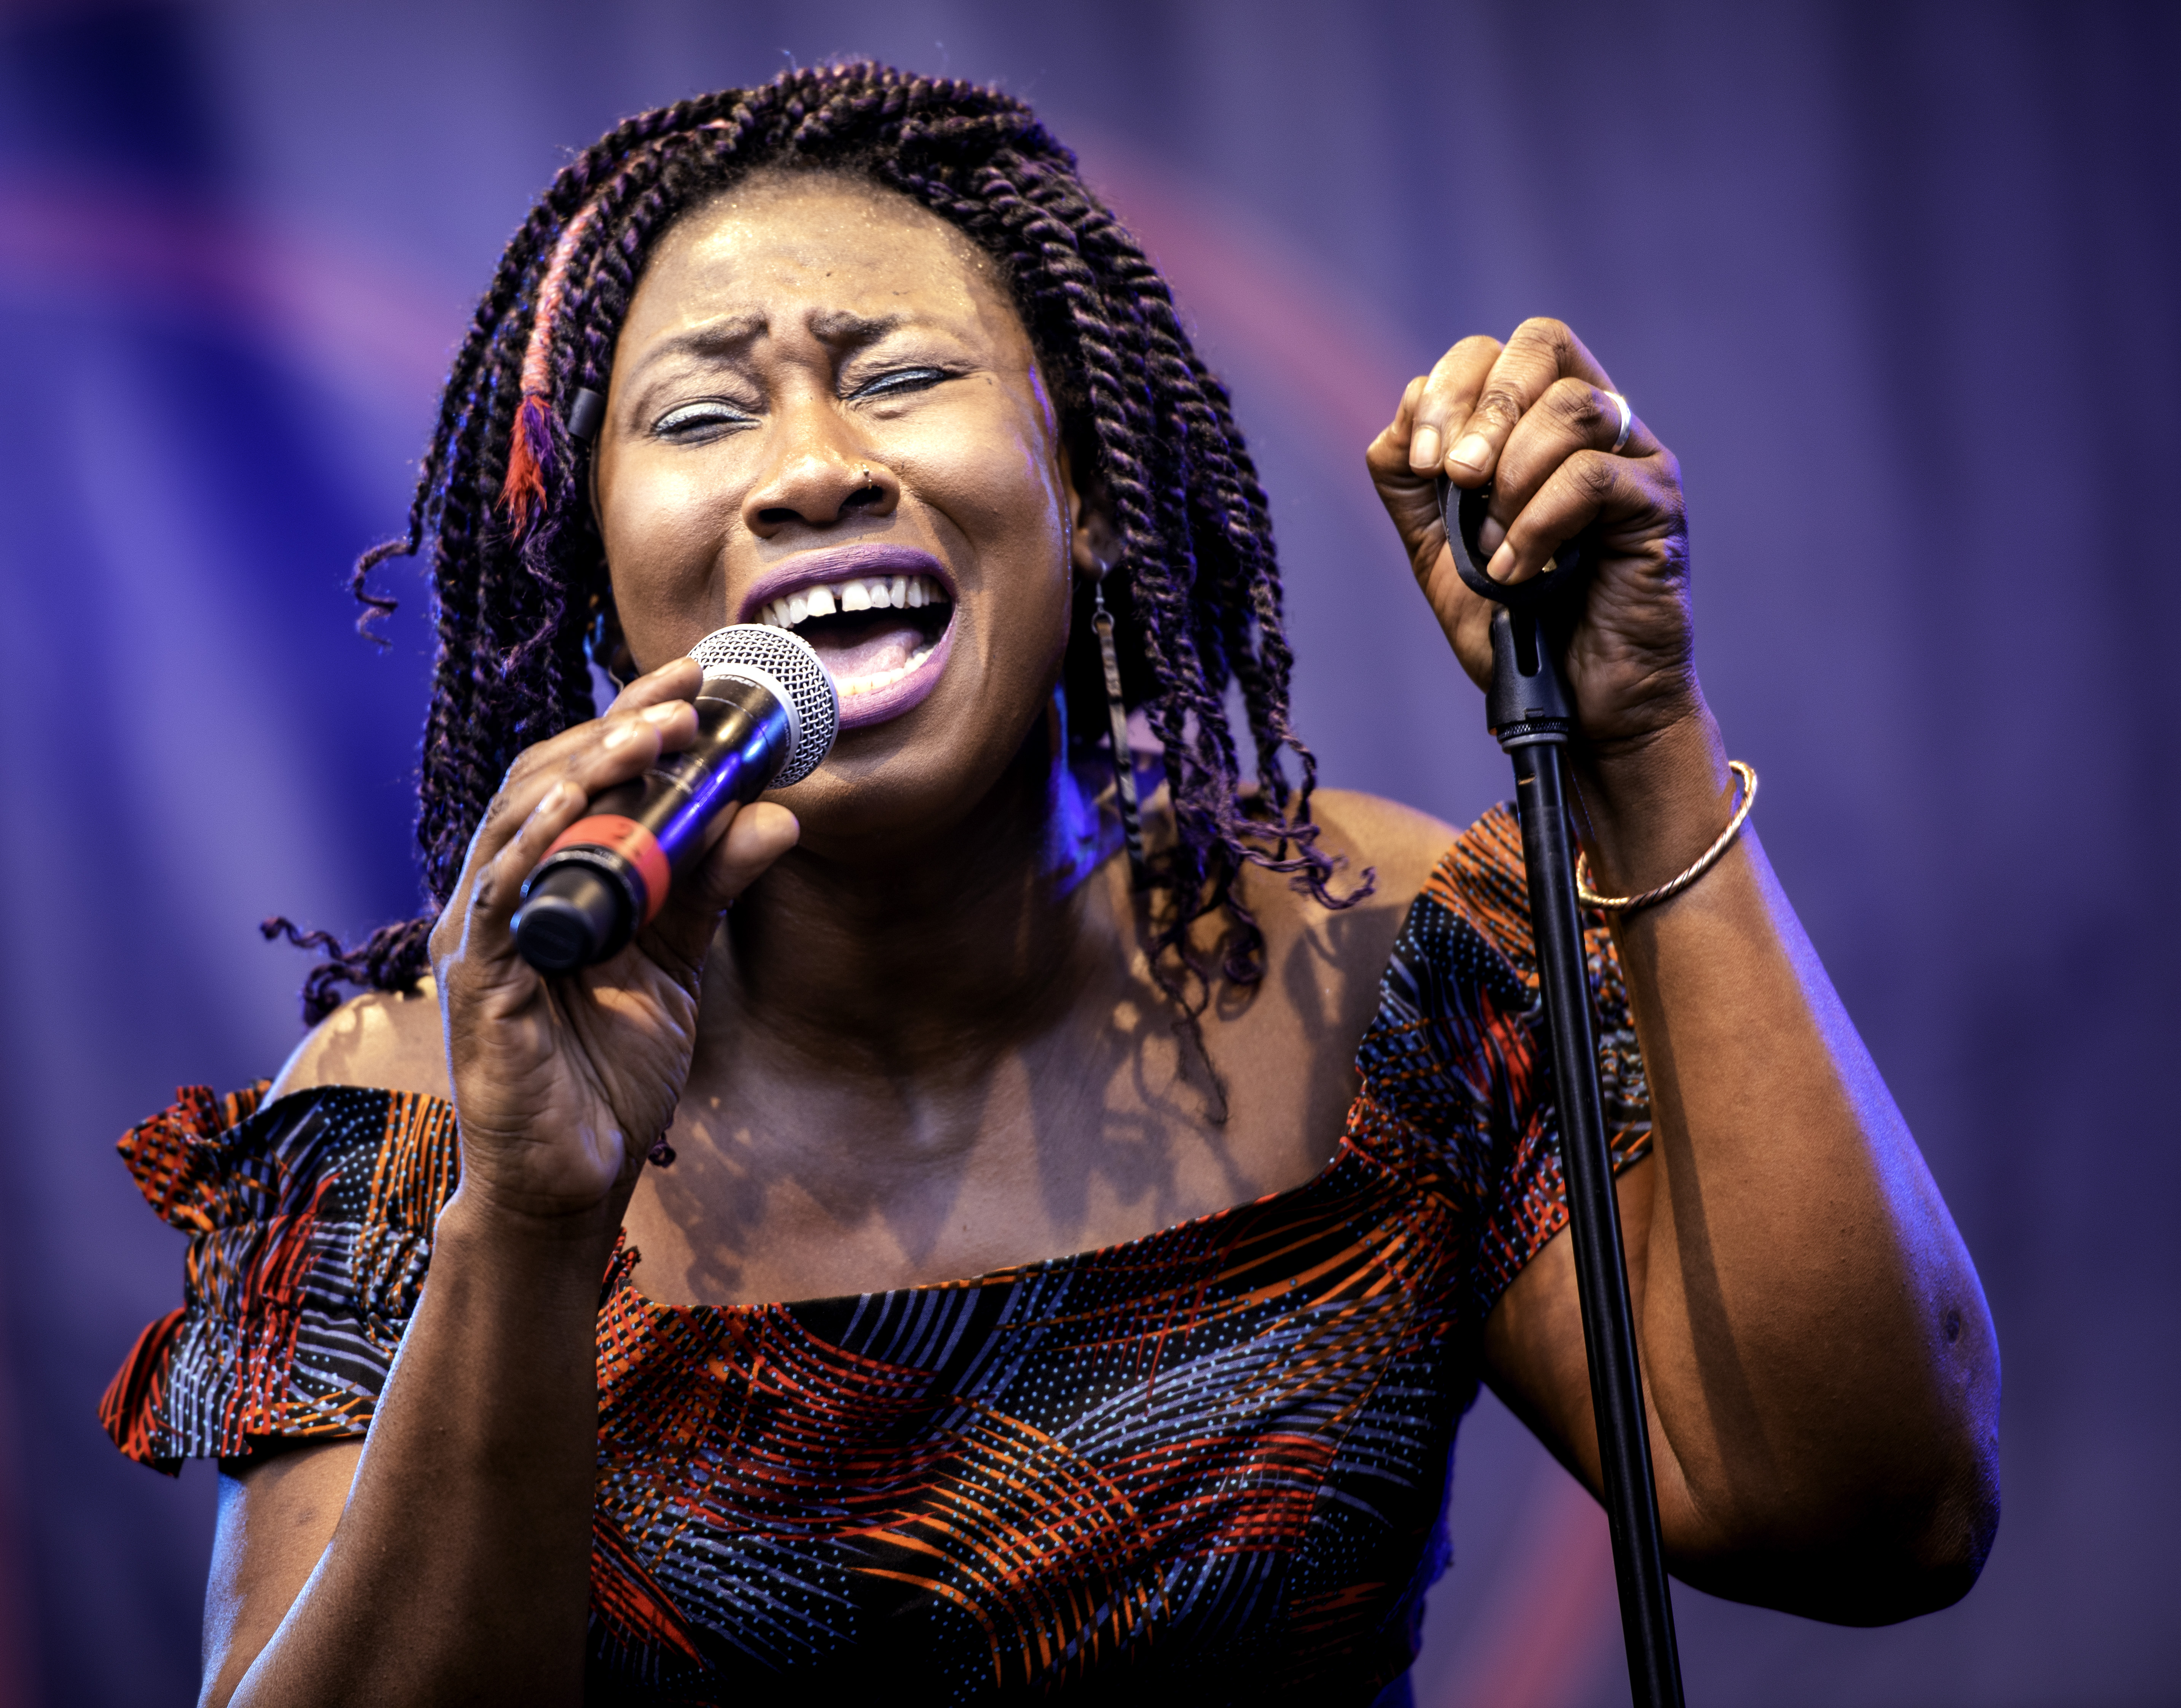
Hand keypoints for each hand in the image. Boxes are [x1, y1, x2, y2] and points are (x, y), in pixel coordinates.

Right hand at [428, 659, 798, 1230]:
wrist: (573, 1177)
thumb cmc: (608, 1070)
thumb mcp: (676, 964)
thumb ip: (711, 889)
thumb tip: (775, 816)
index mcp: (554, 880)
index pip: (583, 775)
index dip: (633, 720)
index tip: (698, 677)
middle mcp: (510, 891)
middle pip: (547, 778)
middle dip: (616, 728)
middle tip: (687, 693)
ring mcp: (485, 930)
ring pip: (520, 819)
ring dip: (586, 768)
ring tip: (649, 732)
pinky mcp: (478, 977)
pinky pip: (501, 894)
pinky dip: (533, 844)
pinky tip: (574, 807)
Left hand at [1367, 317, 1699, 751]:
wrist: (1571, 702)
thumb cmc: (1512, 625)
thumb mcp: (1434, 547)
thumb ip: (1410, 481)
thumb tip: (1404, 414)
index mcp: (1536, 425)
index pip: (1496, 350)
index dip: (1449, 387)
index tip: (1425, 461)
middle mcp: (1593, 425)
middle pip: (1542, 342)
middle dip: (1484, 406)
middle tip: (1458, 477)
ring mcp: (1633, 458)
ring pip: (1571, 406)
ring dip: (1513, 477)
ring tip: (1495, 547)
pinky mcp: (1658, 503)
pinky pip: (1594, 476)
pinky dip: (1540, 523)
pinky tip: (1521, 571)